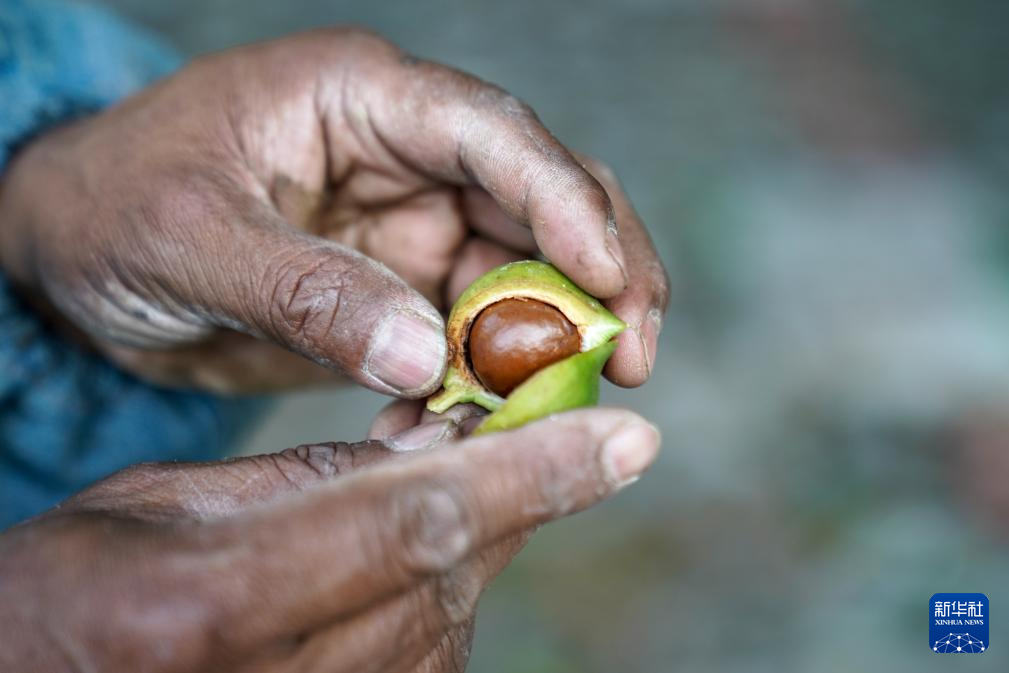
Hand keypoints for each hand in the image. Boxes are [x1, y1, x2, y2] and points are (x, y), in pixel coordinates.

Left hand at [0, 28, 668, 394]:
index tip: (611, 280)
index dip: (565, 202)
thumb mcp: (190, 238)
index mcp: (364, 98)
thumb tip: (424, 355)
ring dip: (548, 343)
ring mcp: (410, 228)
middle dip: (601, 277)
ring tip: (557, 410)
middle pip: (543, 202)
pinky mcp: (400, 292)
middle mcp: (407, 156)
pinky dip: (485, 384)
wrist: (71, 256)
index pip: (493, 133)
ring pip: (522, 277)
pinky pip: (471, 337)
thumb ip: (306, 290)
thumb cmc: (111, 206)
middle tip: (634, 359)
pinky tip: (471, 427)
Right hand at [0, 408, 658, 671]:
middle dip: (514, 478)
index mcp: (220, 599)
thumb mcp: (161, 508)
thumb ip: (306, 480)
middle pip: (458, 558)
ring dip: (478, 518)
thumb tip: (431, 445)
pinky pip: (438, 631)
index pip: (416, 525)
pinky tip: (411, 531)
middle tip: (540, 404)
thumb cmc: (71, 597)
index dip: (531, 475)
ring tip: (446, 462)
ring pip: (461, 593)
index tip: (630, 436)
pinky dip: (446, 568)